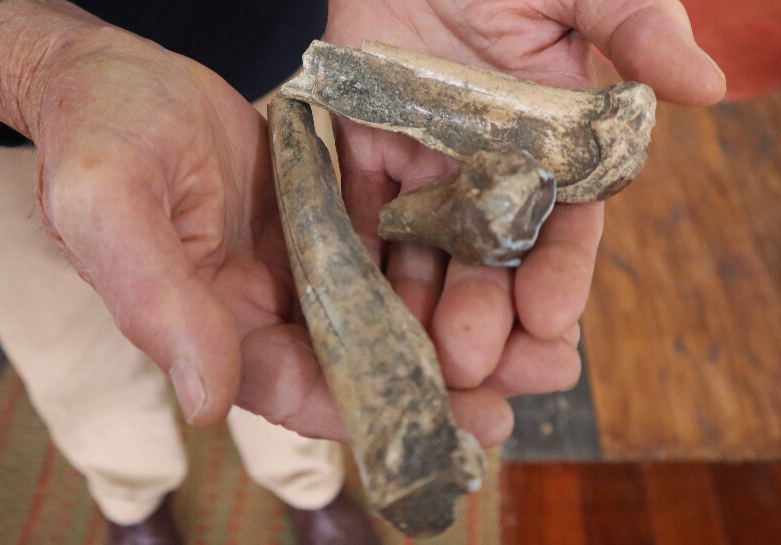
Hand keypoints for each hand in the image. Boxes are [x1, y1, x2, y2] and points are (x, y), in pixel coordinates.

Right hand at [0, 0, 514, 443]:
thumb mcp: (109, 206)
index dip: (370, 409)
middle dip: (438, 381)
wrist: (114, 77)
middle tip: (520, 394)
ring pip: (384, 312)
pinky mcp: (323, 220)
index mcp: (212, 324)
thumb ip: (155, 300)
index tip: (452, 424)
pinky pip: (386, 252)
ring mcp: (298, 264)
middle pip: (357, 359)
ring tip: (538, 345)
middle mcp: (263, 307)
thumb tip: (207, 401)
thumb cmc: (97, 134)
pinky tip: (496, 275)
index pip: (296, 387)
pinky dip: (436, 270)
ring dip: (455, 330)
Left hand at [324, 0, 725, 440]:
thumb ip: (638, 28)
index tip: (550, 320)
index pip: (562, 228)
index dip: (559, 275)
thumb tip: (706, 82)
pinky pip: (357, 214)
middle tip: (474, 360)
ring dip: (418, 307)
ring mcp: (422, 171)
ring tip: (413, 354)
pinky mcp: (363, 156)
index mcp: (547, 150)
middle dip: (483, 314)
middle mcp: (487, 177)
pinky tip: (351, 302)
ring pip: (423, 254)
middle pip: (489, 261)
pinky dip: (356, 258)